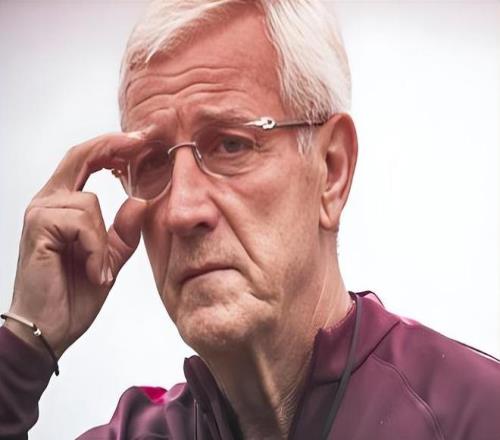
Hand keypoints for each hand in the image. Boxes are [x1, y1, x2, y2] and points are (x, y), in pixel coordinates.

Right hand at [4, 131, 148, 358]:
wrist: (49, 330)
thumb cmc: (74, 294)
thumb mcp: (109, 259)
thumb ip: (123, 231)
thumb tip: (140, 200)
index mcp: (63, 205)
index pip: (86, 161)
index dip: (112, 145)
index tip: (141, 139)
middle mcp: (47, 202)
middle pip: (80, 155)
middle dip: (114, 145)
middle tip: (144, 140)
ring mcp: (40, 213)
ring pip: (90, 202)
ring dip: (102, 241)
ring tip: (96, 271)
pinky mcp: (38, 227)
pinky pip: (83, 222)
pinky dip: (95, 250)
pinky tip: (90, 271)